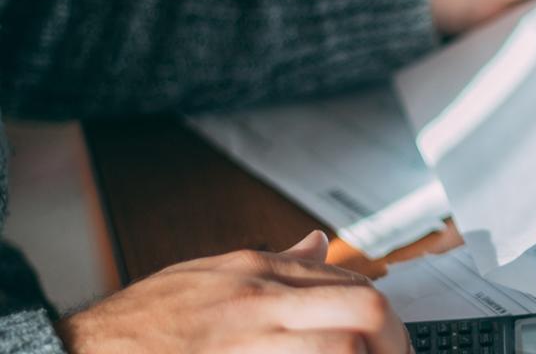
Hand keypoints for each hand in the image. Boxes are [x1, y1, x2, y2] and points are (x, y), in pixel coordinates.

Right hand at [56, 231, 409, 353]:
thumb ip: (274, 262)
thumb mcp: (213, 272)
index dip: (385, 317)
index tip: (392, 340)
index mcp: (259, 272)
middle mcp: (262, 301)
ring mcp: (251, 342)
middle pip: (364, 308)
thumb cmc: (150, 317)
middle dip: (394, 339)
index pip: (352, 284)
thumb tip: (319, 245)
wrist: (88, 350)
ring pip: (343, 346)